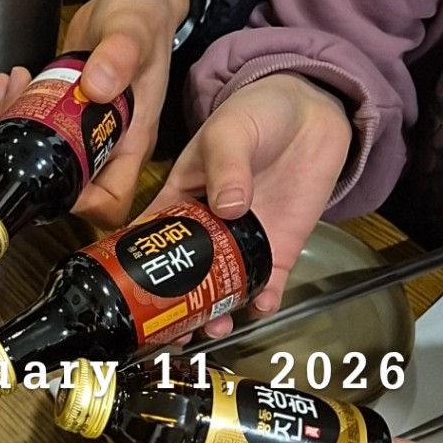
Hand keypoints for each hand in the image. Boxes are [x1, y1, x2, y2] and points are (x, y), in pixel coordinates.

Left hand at [0, 0, 188, 228]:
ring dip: (17, 129)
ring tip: (11, 87)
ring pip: (45, 156)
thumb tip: (98, 87)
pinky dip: (17, 107)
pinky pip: (38, 126)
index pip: (112, 201)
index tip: (49, 176)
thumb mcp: (134, 29)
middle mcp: (110, 144)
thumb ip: (121, 54)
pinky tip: (11, 78)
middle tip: (14, 116)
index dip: (82, 204)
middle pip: (70, 184)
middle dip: (31, 161)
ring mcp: (87, 130)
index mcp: (133, 142)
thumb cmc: (144, 14)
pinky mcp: (68, 112)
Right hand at [150, 71, 351, 330]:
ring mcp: (242, 243)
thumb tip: (228, 208)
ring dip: (216, 312)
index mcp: (179, 202)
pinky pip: (268, 283)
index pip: (150, 239)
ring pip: (222, 288)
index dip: (136, 268)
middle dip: (177, 306)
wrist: (314, 113)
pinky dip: (264, 300)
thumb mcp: (229, 132)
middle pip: (184, 276)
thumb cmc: (256, 114)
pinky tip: (261, 306)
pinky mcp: (278, 249)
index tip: (128, 294)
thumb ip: (227, 167)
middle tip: (175, 329)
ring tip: (214, 328)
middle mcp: (207, 231)